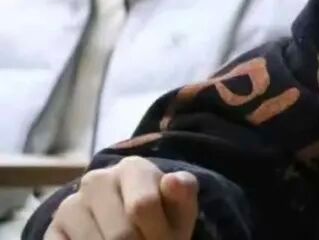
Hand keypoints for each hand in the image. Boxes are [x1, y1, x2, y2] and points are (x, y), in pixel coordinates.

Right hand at [44, 156, 198, 238]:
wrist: (132, 227)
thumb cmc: (161, 216)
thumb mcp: (179, 208)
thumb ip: (183, 194)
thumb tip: (172, 181)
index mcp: (132, 168)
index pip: (143, 205)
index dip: (159, 234)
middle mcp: (97, 180)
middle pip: (120, 233)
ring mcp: (71, 205)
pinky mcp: (52, 231)